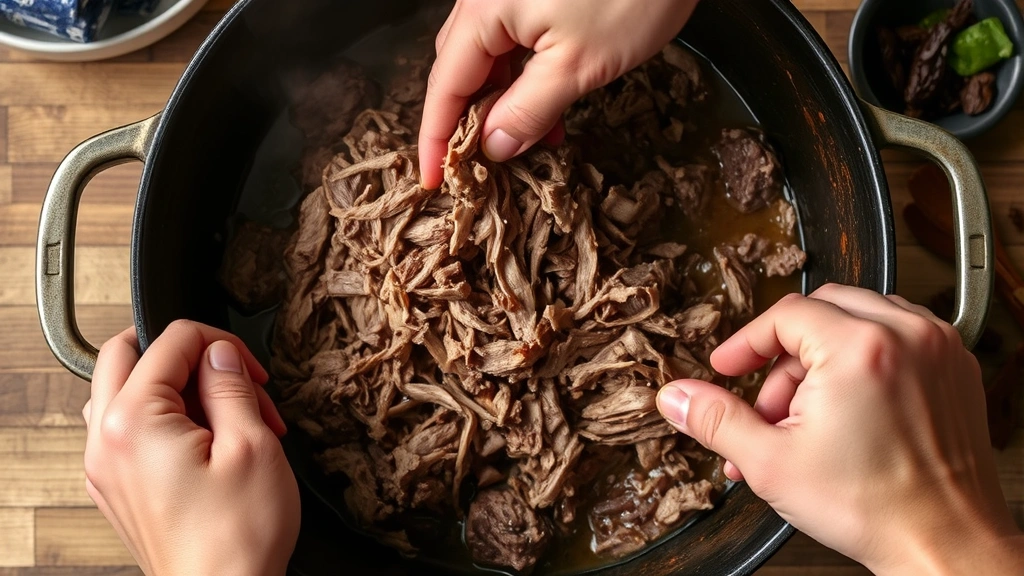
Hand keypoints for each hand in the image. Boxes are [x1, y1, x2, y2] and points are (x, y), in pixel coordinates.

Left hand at [82, 321, 299, 575]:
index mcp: (133, 422)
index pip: (169, 341)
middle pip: (128, 356)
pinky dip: (165, 421)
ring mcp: (106, 469)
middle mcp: (106, 442)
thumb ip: (230, 386)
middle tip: (229, 375)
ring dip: (175, 388)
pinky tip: (208, 443)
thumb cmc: (236, 538)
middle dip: (187, 355)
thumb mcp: (252, 444)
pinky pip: (129, 431)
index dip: (221, 344)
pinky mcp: (118, 490)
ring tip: (225, 415)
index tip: (250, 370)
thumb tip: (220, 355)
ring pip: (126, 392)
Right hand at [418, 0, 699, 188]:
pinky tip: (552, 103)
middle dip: (470, 121)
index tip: (433, 181)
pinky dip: (524, 76)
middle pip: (459, 69)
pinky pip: (514, 39)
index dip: (436, 139)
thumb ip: (529, 111)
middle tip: (484, 167)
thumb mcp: (579, 65)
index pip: (445, 86)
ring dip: (503, 102)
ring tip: (535, 140)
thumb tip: (493, 148)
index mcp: (484, 12)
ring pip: (488, 56)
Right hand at [657, 284, 1023, 573]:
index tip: (728, 366)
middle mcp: (905, 335)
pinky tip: (845, 409)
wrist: (944, 544)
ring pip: (859, 320)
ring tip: (804, 416)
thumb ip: (716, 419)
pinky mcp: (956, 367)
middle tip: (765, 400)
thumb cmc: (874, 508)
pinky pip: (897, 337)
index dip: (745, 343)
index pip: (784, 315)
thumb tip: (677, 397)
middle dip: (782, 354)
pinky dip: (864, 360)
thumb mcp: (771, 463)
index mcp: (859, 347)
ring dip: (821, 357)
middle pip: (821, 310)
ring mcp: (937, 348)